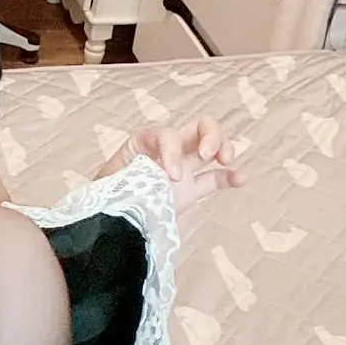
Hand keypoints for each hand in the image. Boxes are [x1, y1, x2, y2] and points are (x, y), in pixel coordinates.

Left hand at [102, 117, 243, 201]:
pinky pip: (215, 178)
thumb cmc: (104, 197)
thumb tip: (128, 182)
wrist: (108, 217)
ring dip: (224, 147)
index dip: (172, 150)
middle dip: (210, 134)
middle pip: (197, 127)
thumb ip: (120, 181)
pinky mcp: (191, 188)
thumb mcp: (107, 185)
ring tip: (226, 161)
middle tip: (208, 155)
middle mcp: (167, 151)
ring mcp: (183, 167)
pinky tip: (242, 178)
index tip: (172, 177)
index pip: (164, 135)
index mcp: (144, 144)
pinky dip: (230, 176)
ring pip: (211, 146)